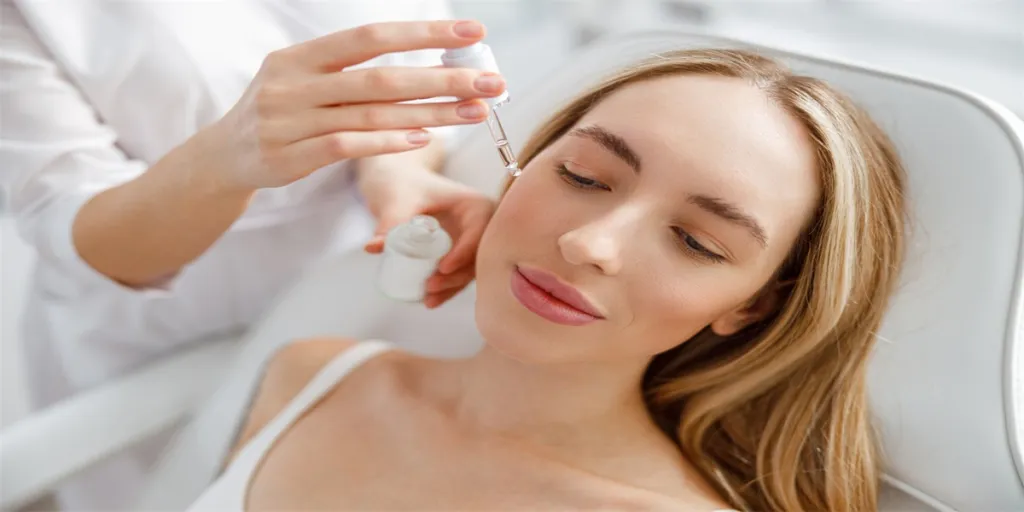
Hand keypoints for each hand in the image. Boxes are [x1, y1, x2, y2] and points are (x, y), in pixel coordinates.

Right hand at [203, 20, 504, 191]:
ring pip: (371, 114)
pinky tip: (424, 137)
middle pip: (380, 77)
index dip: (422, 34)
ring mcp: (288, 121)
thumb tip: (428, 62)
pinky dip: (387, 141)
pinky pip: (347, 147)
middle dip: (442, 78)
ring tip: (474, 111)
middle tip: (491, 81)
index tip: (472, 33)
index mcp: (301, 55)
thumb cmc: (282, 115)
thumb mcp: (305, 80)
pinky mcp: (288, 157)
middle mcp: (293, 82)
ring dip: (430, 113)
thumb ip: (354, 72)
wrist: (223, 157)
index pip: (370, 36)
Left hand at [360, 167, 494, 307]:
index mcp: (474, 204)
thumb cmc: (402, 182)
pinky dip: (446, 289)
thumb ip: (390, 221)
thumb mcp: (398, 198)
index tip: (443, 267)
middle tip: (430, 285)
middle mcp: (478, 225)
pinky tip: (430, 301)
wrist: (397, 182)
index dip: (465, 252)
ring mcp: (468, 242)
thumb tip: (375, 247)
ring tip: (428, 299)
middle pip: (478, 256)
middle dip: (457, 276)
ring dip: (452, 287)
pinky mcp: (457, 255)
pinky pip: (457, 276)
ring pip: (469, 271)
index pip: (479, 230)